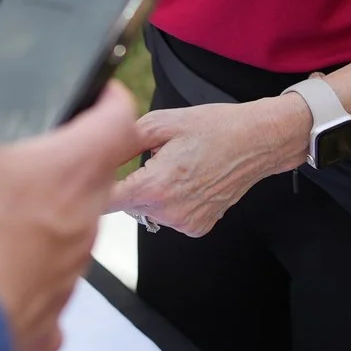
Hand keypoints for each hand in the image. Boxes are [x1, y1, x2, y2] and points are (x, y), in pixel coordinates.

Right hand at [0, 84, 142, 350]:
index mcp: (74, 169)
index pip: (118, 121)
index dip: (112, 99)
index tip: (103, 92)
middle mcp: (85, 222)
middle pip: (93, 182)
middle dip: (67, 166)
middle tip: (27, 156)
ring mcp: (70, 275)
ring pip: (69, 236)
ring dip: (43, 223)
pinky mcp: (47, 319)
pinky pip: (44, 291)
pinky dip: (24, 281)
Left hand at [107, 95, 310, 237]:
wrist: (257, 142)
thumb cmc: (215, 128)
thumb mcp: (162, 123)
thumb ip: (123, 141)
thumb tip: (98, 148)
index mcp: (155, 185)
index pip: (107, 201)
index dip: (95, 188)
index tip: (93, 180)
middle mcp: (169, 211)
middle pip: (127, 205)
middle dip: (130, 183)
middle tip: (150, 159)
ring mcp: (185, 223)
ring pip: (148, 211)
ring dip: (152, 193)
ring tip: (175, 168)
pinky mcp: (198, 228)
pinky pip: (170, 217)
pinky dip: (172, 202)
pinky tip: (188, 182)